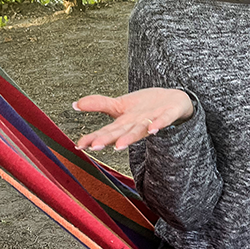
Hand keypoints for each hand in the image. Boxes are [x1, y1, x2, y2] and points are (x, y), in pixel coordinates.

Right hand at [73, 88, 193, 150]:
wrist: (174, 101)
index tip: (80, 145)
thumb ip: (99, 105)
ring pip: (140, 131)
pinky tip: (153, 129)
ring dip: (130, 138)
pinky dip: (159, 124)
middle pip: (121, 133)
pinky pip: (164, 120)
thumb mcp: (120, 105)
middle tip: (95, 147)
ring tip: (119, 145)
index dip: (93, 137)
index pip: (106, 131)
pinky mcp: (169, 114)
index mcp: (125, 124)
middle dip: (108, 140)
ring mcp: (153, 121)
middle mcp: (138, 126)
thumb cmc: (145, 107)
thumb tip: (75, 104)